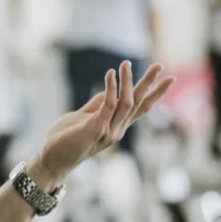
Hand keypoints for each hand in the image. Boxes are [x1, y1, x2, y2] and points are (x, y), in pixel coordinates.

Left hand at [31, 62, 174, 185]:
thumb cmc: (66, 138)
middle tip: (160, 65)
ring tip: (125, 63)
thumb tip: (108, 90)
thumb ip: (97, 105)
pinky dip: (111, 87)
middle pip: (139, 103)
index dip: (155, 93)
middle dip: (150, 84)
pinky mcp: (96, 128)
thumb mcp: (85, 117)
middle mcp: (118, 129)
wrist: (52, 158)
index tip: (168, 78)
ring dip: (128, 81)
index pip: (141, 107)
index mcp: (117, 126)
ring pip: (126, 102)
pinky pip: (108, 104)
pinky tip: (110, 73)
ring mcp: (109, 130)